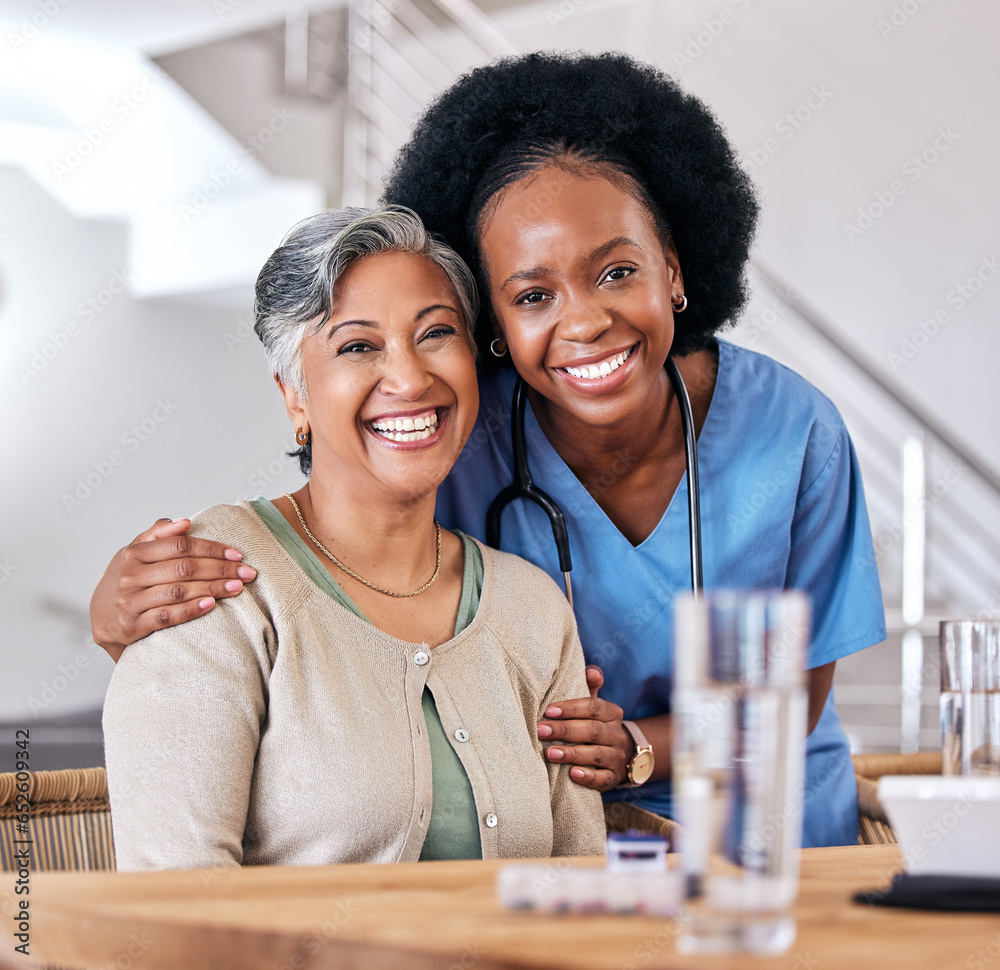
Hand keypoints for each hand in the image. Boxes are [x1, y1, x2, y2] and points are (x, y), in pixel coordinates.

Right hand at [90, 518, 255, 659]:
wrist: (100, 618)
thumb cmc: (127, 580)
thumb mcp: (135, 552)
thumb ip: (158, 534)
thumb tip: (185, 521)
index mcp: (134, 553)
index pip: (180, 546)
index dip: (212, 548)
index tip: (237, 554)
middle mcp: (131, 576)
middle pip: (184, 568)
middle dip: (221, 569)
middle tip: (247, 572)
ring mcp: (131, 601)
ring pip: (178, 591)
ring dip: (213, 588)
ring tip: (237, 587)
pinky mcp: (133, 626)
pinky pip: (167, 616)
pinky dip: (190, 610)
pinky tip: (211, 604)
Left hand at [536, 665, 630, 791]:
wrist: (620, 754)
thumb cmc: (595, 724)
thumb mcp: (594, 705)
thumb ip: (590, 687)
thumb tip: (591, 671)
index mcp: (612, 713)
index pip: (594, 707)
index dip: (571, 708)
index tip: (548, 710)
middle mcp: (617, 735)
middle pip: (593, 731)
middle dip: (565, 730)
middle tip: (540, 730)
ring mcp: (617, 757)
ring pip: (597, 755)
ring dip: (572, 754)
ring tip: (549, 753)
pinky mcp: (613, 778)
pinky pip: (603, 779)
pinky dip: (589, 777)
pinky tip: (572, 774)